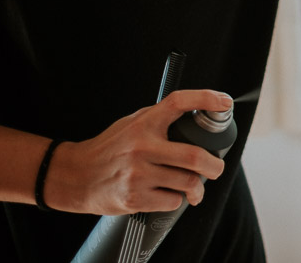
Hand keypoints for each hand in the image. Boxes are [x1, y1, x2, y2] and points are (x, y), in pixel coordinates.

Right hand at [45, 89, 230, 214]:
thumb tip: (199, 113)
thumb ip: (160, 118)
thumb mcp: (132, 123)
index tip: (225, 102)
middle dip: (214, 166)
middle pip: (194, 156)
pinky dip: (176, 200)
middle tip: (217, 168)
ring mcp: (137, 174)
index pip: (179, 102)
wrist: (76, 176)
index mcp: (144, 123)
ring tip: (194, 188)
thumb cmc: (111, 148)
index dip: (206, 99)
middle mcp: (142, 146)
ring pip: (187, 182)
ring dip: (196, 188)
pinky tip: (167, 194)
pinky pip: (172, 201)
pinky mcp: (134, 198)